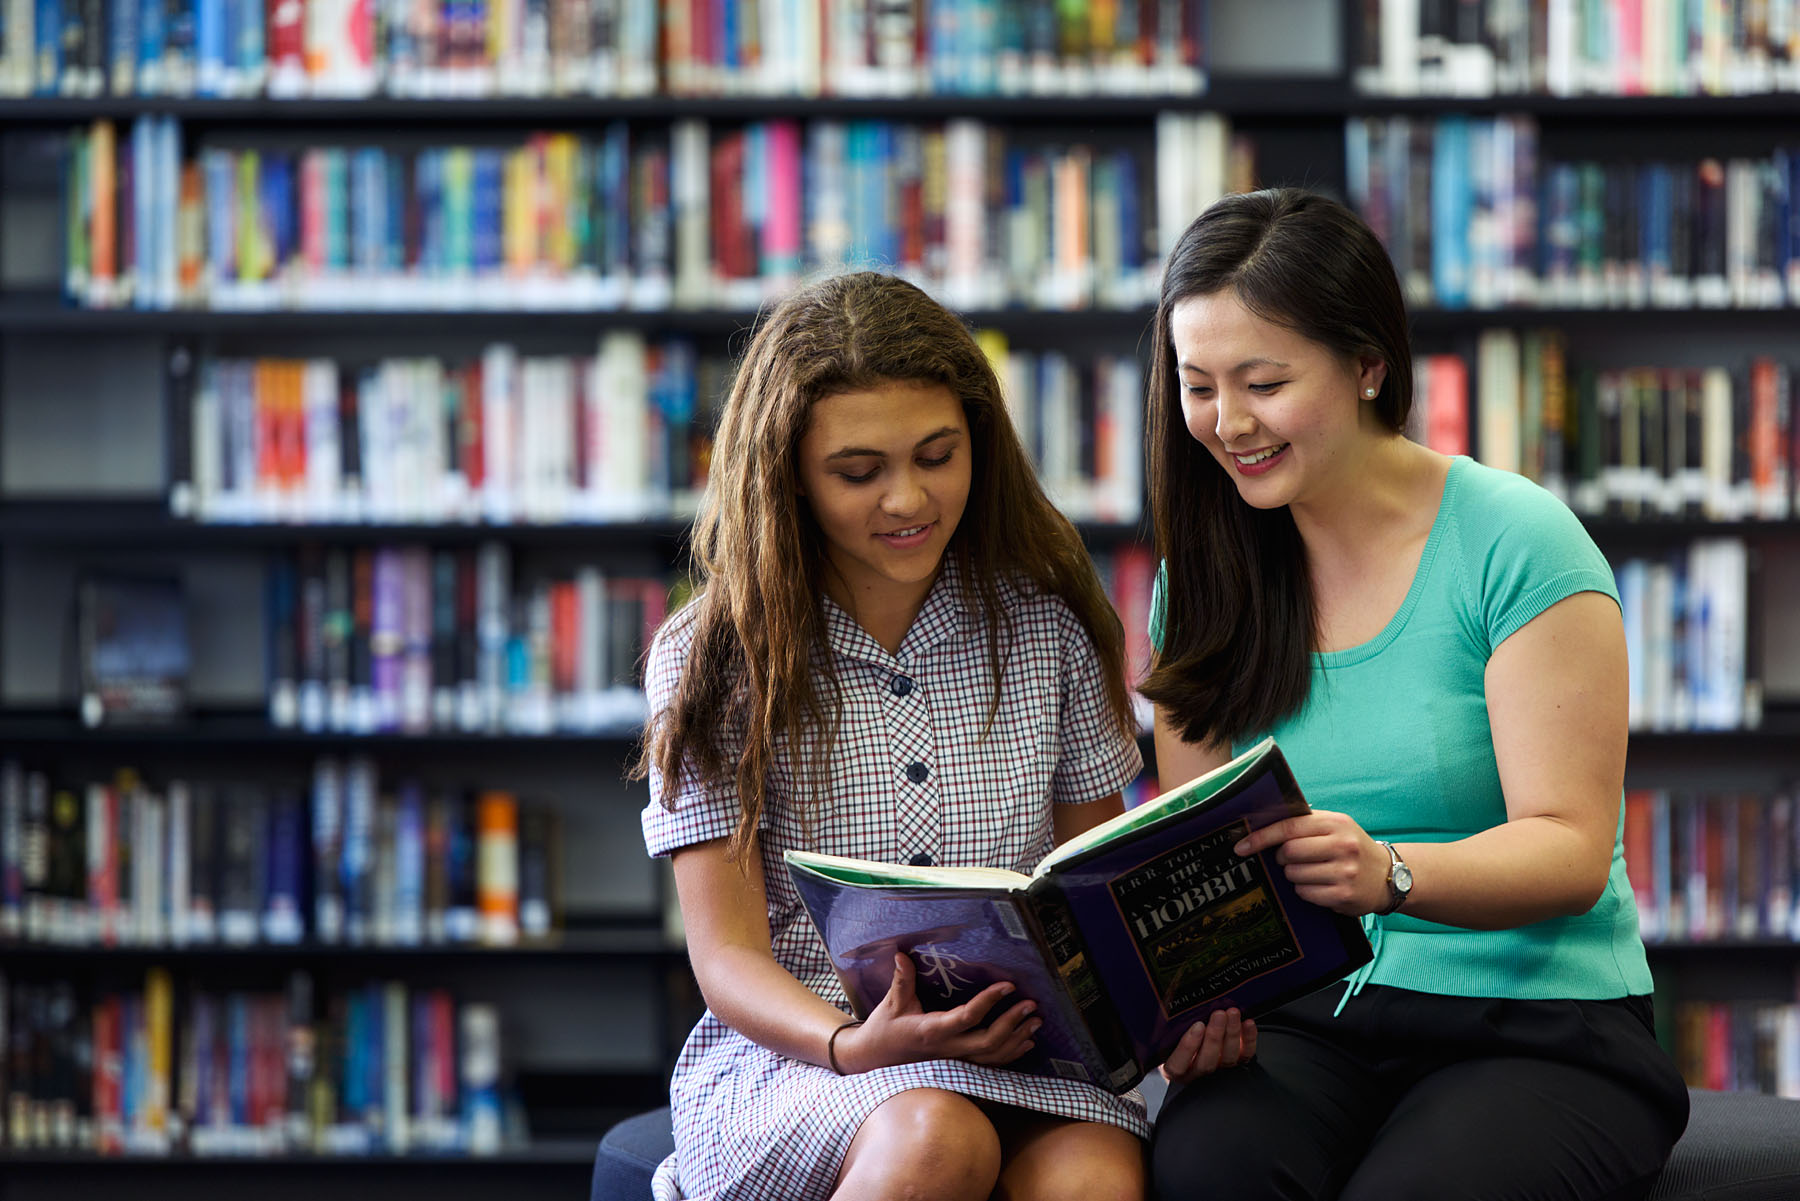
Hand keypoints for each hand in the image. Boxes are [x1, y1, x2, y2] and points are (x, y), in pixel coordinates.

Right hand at [836, 953, 1040, 1072]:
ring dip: (1017, 1038)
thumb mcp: (891, 1004)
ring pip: (993, 1056)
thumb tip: (902, 954)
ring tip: (1036, 1021)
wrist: (874, 1060)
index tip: (1008, 985)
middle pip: (988, 1041)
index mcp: (932, 1031)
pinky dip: (1011, 1054)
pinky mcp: (958, 1066)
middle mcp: (947, 1050)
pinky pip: (990, 1065)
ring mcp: (954, 1061)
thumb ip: (902, 979)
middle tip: (1031, 1004)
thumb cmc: (884, 1030)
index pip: (967, 1017)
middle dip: (1013, 1022)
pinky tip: (1026, 1042)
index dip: (989, 1002)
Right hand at [1160, 1007, 1256, 1083]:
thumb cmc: (1178, 1042)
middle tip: (1219, 1015)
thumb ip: (1172, 1031)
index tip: (1197, 1026)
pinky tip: (1247, 1024)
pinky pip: (1245, 1055)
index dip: (1188, 1046)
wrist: (1197, 1048)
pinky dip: (1249, 1039)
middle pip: (1206, 1062)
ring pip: (1227, 1058)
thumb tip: (1179, 1013)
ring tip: (1232, 1014)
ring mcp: (1219, 1073)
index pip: (1178, 1066)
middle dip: (1214, 1036)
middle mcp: (1197, 1075)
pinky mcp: (1237, 1067)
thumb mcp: (1169, 1039)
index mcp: (1176, 1070)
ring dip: (1232, 1034)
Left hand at [1235, 810, 1390, 916]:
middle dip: (1281, 858)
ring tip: (1312, 872)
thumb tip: (1261, 822)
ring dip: (1294, 875)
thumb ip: (1304, 823)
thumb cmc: (1351, 848)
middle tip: (1291, 859)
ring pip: (1293, 874)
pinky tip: (1320, 886)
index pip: (1289, 826)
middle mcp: (1342, 845)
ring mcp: (1345, 872)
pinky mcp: (1343, 895)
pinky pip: (1304, 893)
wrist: (1389, 876)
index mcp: (1336, 823)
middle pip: (1288, 852)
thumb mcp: (1335, 827)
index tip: (1241, 846)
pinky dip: (1305, 890)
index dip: (1261, 836)